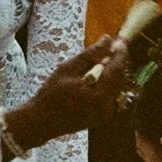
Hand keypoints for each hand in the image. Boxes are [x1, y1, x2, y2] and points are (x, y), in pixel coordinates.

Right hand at [4, 37, 127, 148]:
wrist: (41, 121)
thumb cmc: (50, 94)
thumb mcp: (67, 69)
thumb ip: (90, 54)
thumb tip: (108, 39)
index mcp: (99, 95)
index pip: (117, 69)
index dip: (120, 53)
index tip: (119, 41)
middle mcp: (106, 106)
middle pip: (120, 79)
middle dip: (117, 62)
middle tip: (111, 49)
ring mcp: (105, 114)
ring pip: (117, 88)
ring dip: (113, 73)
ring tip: (102, 62)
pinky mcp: (101, 118)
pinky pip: (112, 97)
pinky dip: (108, 85)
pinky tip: (97, 78)